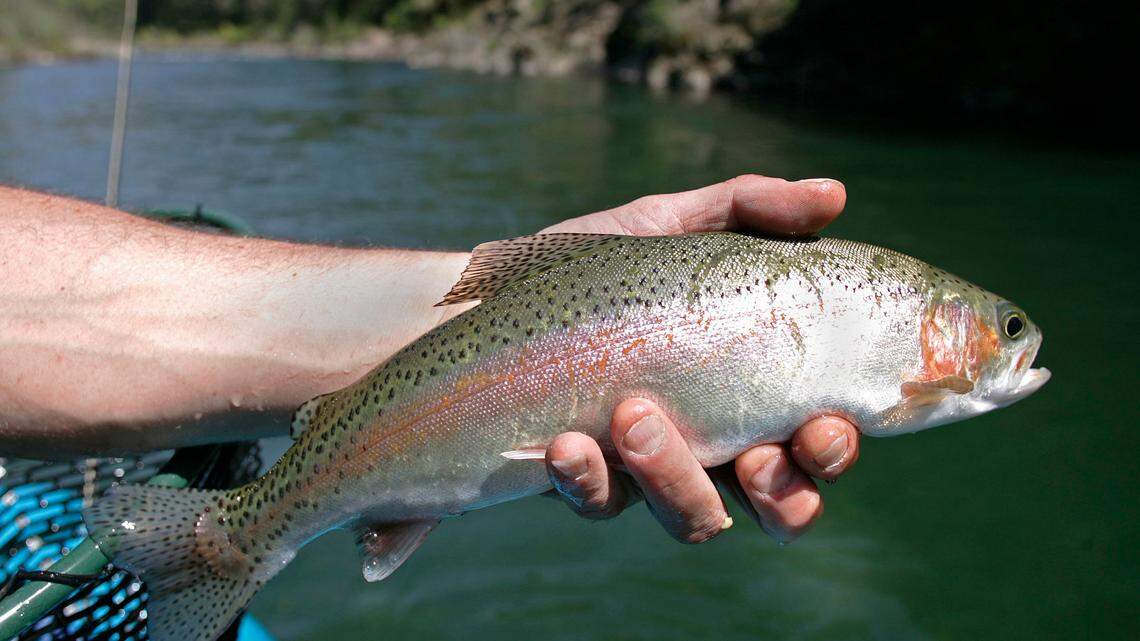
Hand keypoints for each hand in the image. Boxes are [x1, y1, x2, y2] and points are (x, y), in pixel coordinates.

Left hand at [541, 174, 858, 542]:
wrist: (492, 294)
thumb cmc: (600, 263)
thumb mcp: (673, 226)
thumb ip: (751, 209)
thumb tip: (833, 193)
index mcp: (751, 389)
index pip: (816, 441)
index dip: (834, 450)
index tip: (824, 425)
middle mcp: (714, 444)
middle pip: (780, 508)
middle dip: (784, 497)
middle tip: (757, 458)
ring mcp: (650, 471)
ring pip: (693, 519)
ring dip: (677, 480)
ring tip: (636, 417)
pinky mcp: (586, 483)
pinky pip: (600, 504)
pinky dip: (590, 481)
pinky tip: (567, 443)